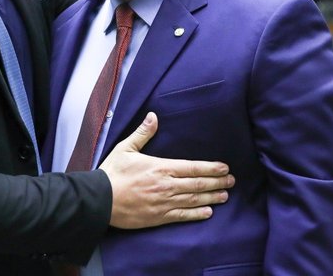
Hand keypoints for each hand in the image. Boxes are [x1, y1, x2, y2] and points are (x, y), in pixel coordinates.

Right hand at [99, 112, 234, 228]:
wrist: (101, 200)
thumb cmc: (112, 173)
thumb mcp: (125, 148)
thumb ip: (142, 133)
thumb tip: (153, 116)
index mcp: (161, 167)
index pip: (192, 167)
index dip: (211, 168)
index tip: (224, 168)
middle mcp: (167, 185)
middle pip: (198, 184)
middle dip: (217, 182)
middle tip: (231, 181)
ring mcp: (164, 203)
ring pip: (194, 200)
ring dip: (211, 197)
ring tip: (224, 195)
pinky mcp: (159, 217)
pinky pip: (183, 216)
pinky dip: (197, 214)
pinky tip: (207, 212)